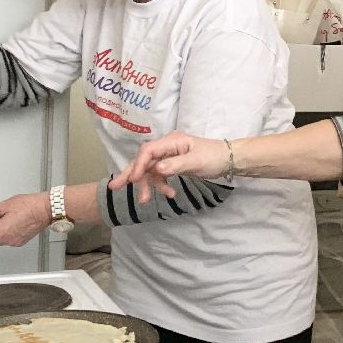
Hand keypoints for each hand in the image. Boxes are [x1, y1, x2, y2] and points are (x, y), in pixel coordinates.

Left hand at [0, 193, 50, 251]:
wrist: (45, 209)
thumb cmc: (28, 205)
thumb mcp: (3, 206)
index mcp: (1, 231)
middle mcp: (8, 240)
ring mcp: (15, 242)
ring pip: (0, 241)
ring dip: (0, 232)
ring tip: (8, 219)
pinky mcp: (21, 242)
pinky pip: (9, 240)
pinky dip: (9, 233)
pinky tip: (15, 223)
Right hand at [109, 130, 229, 201]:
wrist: (229, 159)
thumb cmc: (214, 157)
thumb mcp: (196, 162)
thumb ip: (175, 165)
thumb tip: (157, 169)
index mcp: (172, 141)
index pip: (148, 151)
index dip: (139, 165)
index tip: (133, 180)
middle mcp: (167, 147)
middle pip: (144, 160)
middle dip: (130, 173)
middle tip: (114, 187)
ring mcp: (169, 156)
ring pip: (150, 170)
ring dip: (148, 185)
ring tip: (145, 200)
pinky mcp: (172, 165)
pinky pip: (160, 175)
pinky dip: (161, 185)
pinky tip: (169, 194)